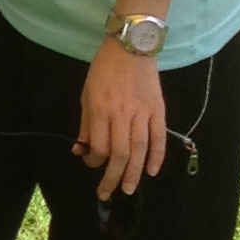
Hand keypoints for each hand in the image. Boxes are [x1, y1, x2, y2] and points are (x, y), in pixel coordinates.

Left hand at [74, 43, 167, 203]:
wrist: (131, 47)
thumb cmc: (104, 70)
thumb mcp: (86, 94)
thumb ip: (85, 124)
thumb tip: (80, 150)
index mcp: (101, 109)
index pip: (99, 146)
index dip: (94, 161)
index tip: (92, 164)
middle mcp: (122, 114)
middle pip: (120, 154)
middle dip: (112, 177)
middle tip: (108, 193)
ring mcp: (143, 113)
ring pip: (140, 150)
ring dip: (134, 173)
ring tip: (129, 189)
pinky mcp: (159, 110)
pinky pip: (159, 137)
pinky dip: (157, 156)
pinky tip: (153, 171)